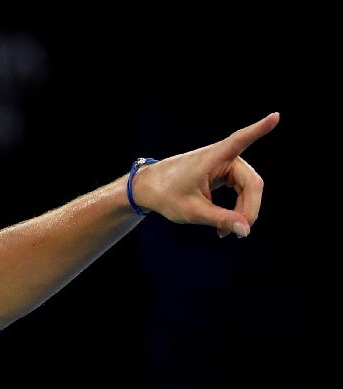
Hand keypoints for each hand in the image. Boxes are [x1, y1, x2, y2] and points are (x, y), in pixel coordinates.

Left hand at [134, 112, 279, 237]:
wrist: (150, 189)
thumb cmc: (166, 195)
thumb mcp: (192, 211)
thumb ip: (220, 220)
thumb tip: (246, 230)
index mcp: (212, 158)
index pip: (240, 140)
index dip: (259, 130)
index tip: (276, 116)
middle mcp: (223, 156)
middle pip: (252, 183)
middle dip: (248, 209)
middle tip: (237, 233)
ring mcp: (226, 164)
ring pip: (249, 189)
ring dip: (242, 212)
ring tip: (224, 232)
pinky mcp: (225, 173)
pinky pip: (241, 191)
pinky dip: (236, 209)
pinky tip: (226, 227)